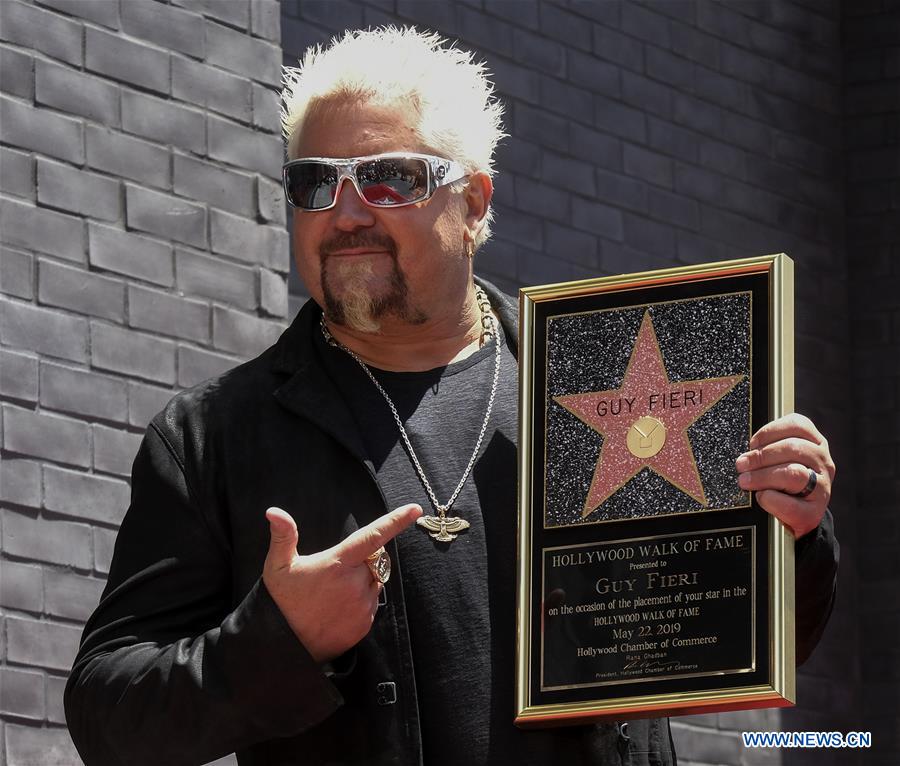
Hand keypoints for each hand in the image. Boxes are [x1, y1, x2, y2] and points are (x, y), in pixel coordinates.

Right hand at [263, 503, 422, 662]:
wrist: (285, 646)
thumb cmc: (282, 601)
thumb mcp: (278, 566)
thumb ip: (283, 536)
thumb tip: (273, 511)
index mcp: (338, 563)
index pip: (373, 536)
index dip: (396, 520)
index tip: (415, 509)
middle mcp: (355, 583)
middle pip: (374, 560)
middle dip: (363, 559)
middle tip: (333, 573)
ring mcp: (362, 605)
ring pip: (374, 582)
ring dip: (362, 581)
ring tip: (332, 593)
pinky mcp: (364, 624)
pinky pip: (371, 603)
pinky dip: (361, 601)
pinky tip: (337, 608)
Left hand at [736, 413, 834, 537]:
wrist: (800, 516)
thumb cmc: (785, 483)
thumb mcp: (782, 459)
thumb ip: (769, 449)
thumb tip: (746, 455)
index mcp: (815, 443)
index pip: (798, 425)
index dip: (771, 431)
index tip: (753, 443)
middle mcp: (823, 462)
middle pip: (793, 448)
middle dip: (761, 456)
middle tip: (741, 464)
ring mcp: (822, 487)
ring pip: (792, 473)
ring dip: (762, 476)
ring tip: (745, 481)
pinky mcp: (814, 511)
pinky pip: (789, 503)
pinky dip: (770, 499)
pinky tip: (762, 496)